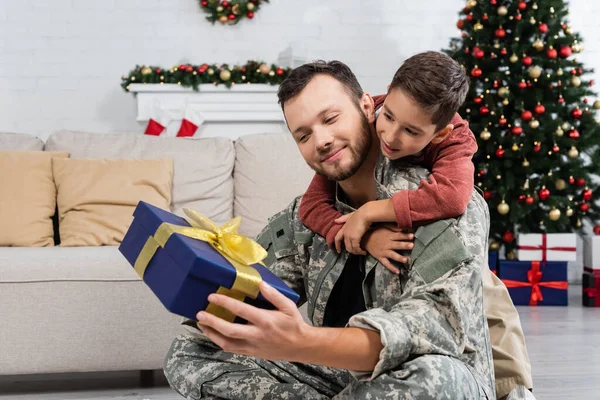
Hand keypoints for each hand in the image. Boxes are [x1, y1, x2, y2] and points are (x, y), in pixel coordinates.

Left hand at [196, 282, 311, 361]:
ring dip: (212, 334)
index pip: (241, 310)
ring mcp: (253, 346)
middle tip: (199, 314)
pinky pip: (231, 349)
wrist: (301, 347)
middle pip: (229, 330)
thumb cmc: (294, 324)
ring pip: (227, 343)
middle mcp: (257, 335)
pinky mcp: (251, 353)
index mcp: (265, 321)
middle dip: (212, 322)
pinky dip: (220, 342)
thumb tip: (260, 284)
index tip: (212, 297)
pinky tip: (213, 334)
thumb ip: (274, 295)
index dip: (225, 303)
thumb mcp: (288, 306)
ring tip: (201, 325)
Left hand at [334, 211, 370, 254]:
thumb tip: (335, 221)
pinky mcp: (355, 238)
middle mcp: (345, 233)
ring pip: (351, 249)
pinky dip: (360, 251)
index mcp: (343, 228)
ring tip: (362, 252)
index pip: (337, 239)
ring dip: (357, 252)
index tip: (339, 251)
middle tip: (357, 252)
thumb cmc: (359, 214)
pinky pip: (356, 248)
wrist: (365, 214)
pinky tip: (364, 251)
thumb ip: (343, 219)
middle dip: (351, 251)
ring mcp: (349, 236)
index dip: (337, 245)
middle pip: (346, 246)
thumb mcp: (349, 216)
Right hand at [362, 224, 413, 273]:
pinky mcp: (380, 257)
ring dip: (399, 257)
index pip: (398, 236)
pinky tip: (398, 272)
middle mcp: (387, 244)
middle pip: (397, 245)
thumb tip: (403, 228)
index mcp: (389, 236)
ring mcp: (384, 252)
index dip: (405, 236)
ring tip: (406, 260)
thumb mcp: (384, 227)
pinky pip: (386, 263)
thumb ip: (393, 227)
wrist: (364, 239)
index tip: (412, 236)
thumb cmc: (376, 232)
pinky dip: (391, 268)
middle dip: (404, 245)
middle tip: (411, 246)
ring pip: (392, 255)